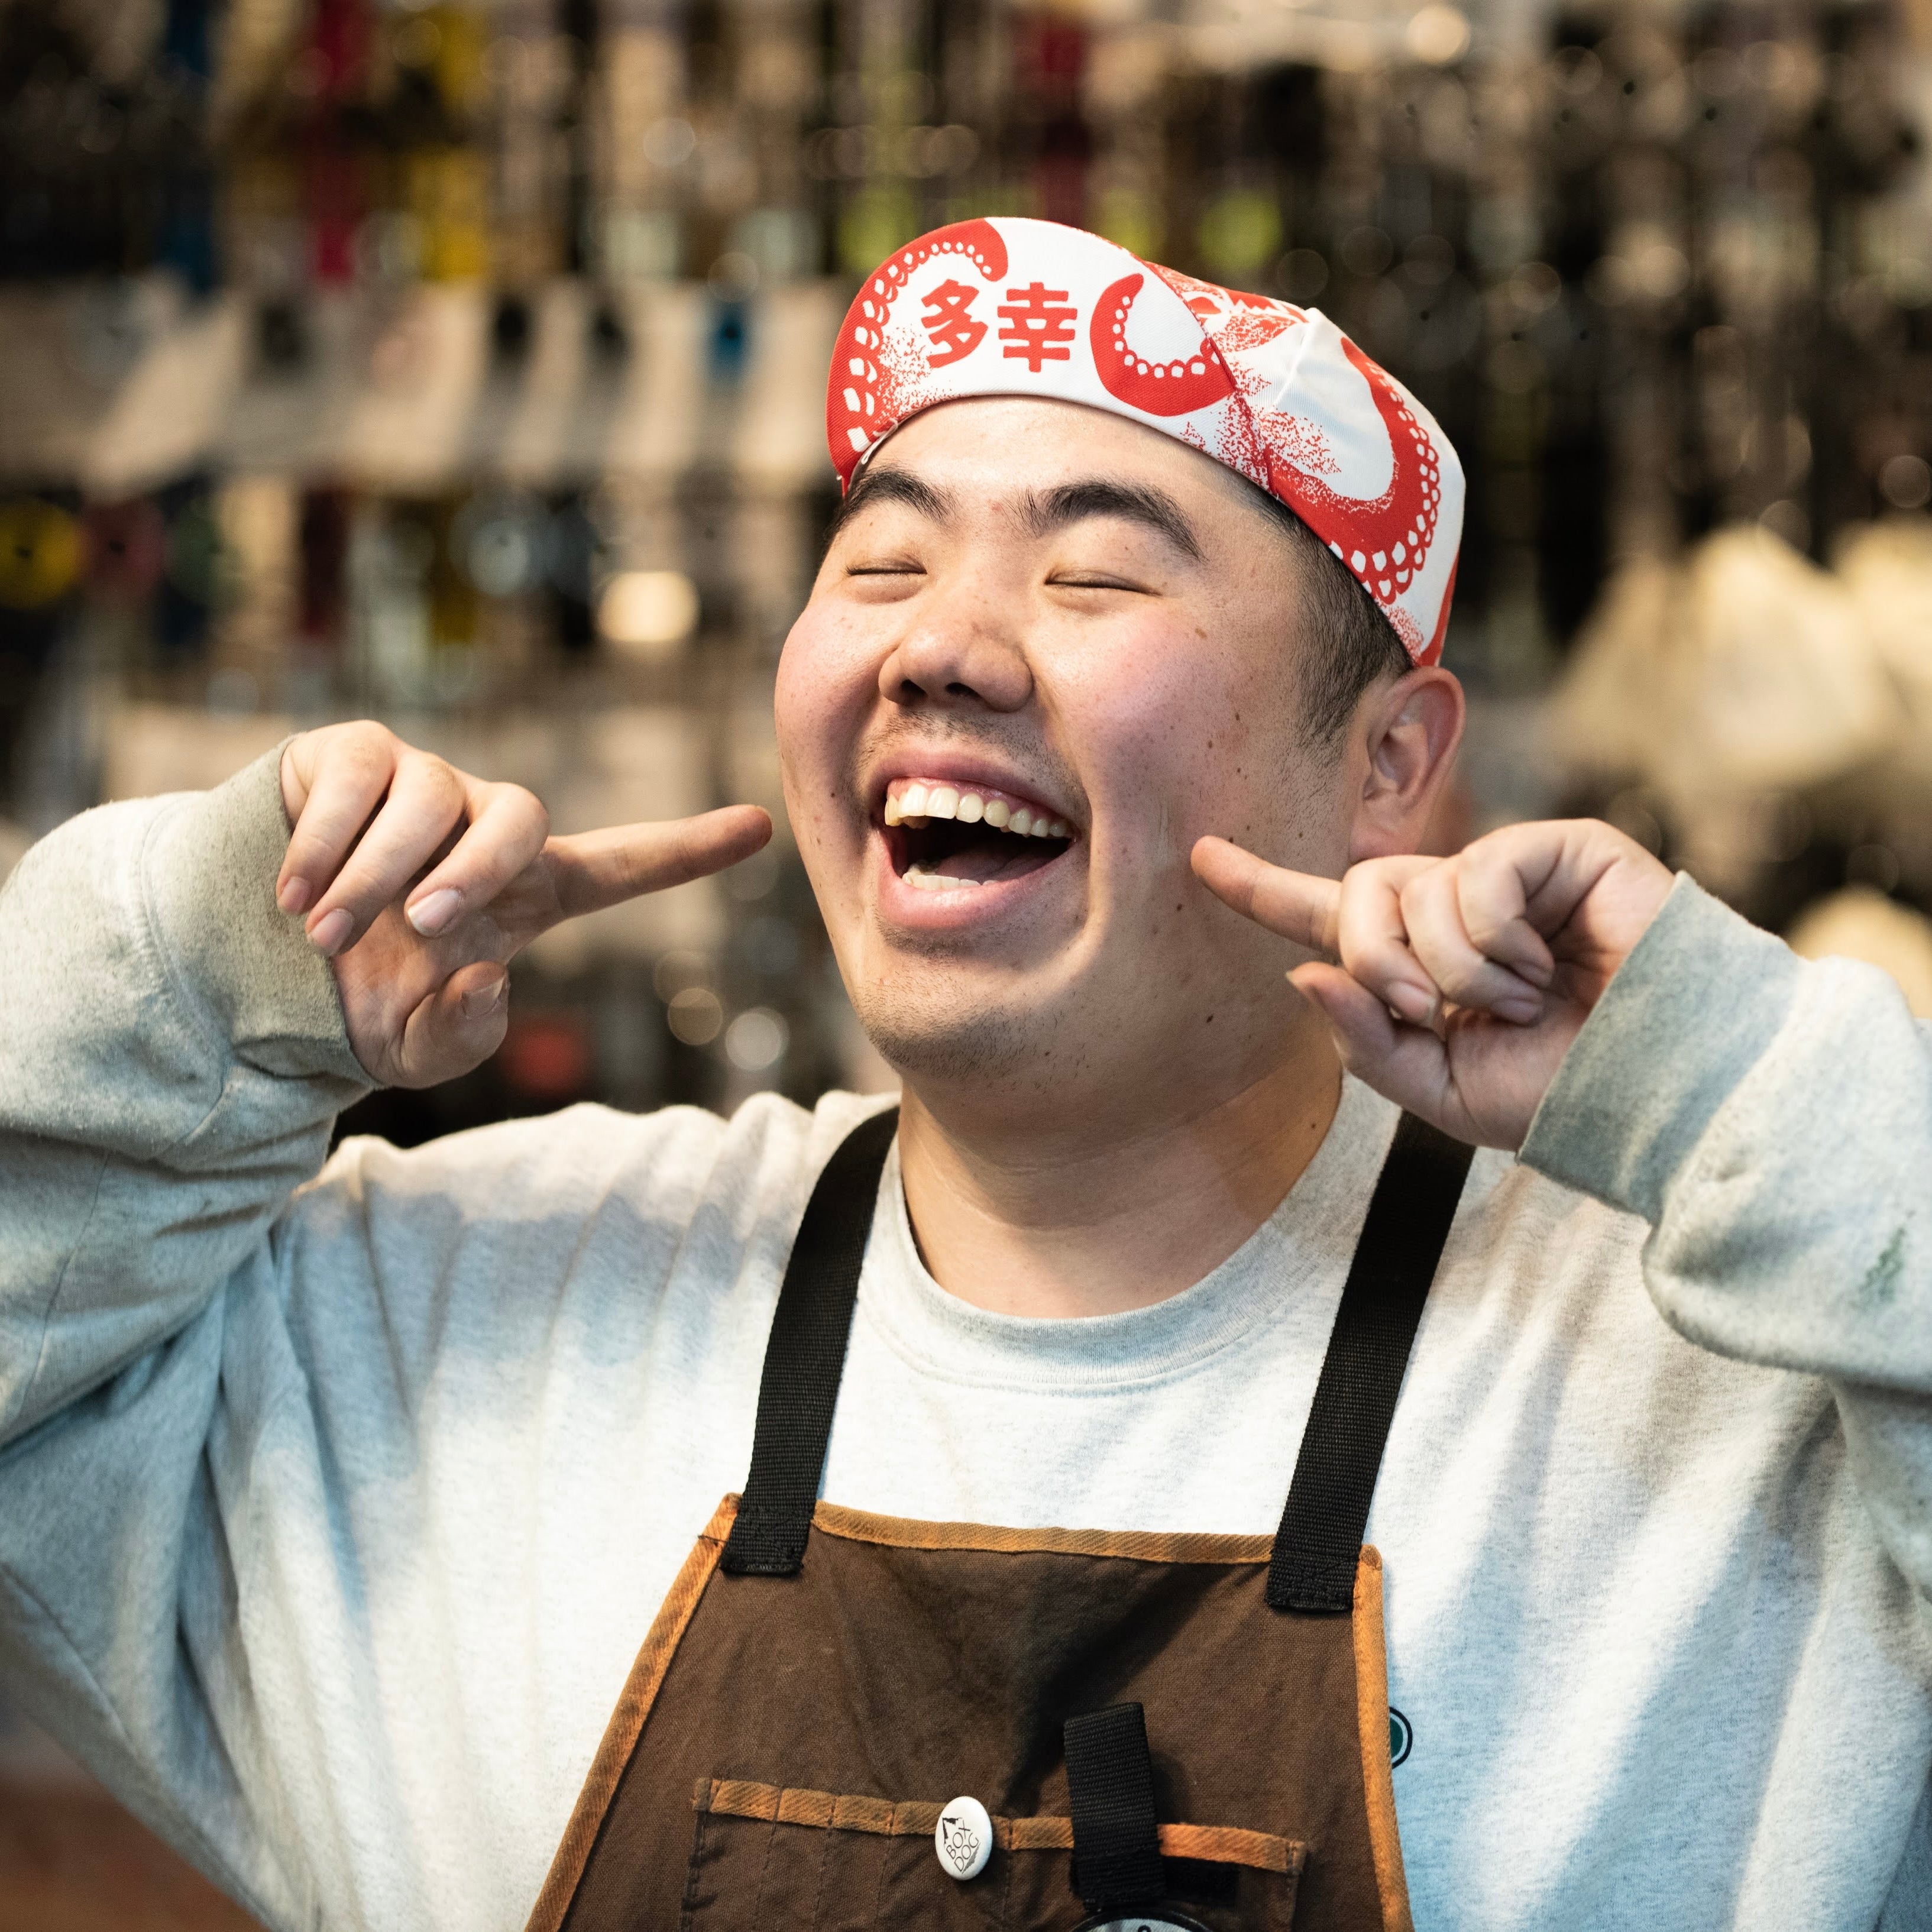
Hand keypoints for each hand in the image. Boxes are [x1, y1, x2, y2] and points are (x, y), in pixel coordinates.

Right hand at [278, 722, 770, 1087]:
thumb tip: (494, 979)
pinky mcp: (352, 753)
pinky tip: (292, 893)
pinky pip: (357, 776)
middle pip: (524, 817)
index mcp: (524, 893)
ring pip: (427, 802)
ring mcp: (421, 780)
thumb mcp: (413, 1048)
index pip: (620, 864)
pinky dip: (324, 841)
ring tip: (323, 934)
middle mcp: (483, 823)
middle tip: (422, 927)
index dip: (687, 851)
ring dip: (373, 875)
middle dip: (474, 871)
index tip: (761, 827)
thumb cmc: (358, 996)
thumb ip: (464, 1037)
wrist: (252, 957)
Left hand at [1191, 821, 1674, 1148]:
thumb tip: (1303, 974)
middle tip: (1435, 1012)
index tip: (1199, 856)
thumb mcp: (1441, 1092)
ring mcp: (1506, 873)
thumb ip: (1365, 1042)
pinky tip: (1546, 965)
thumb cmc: (1566, 1094)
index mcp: (1422, 964)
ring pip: (1411, 890)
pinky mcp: (1558, 849)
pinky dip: (1496, 940)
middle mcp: (1455, 907)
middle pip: (1355, 897)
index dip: (1263, 888)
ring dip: (1452, 968)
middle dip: (1377, 964)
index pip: (1329, 918)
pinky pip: (1476, 874)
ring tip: (1520, 998)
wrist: (1664, 1092)